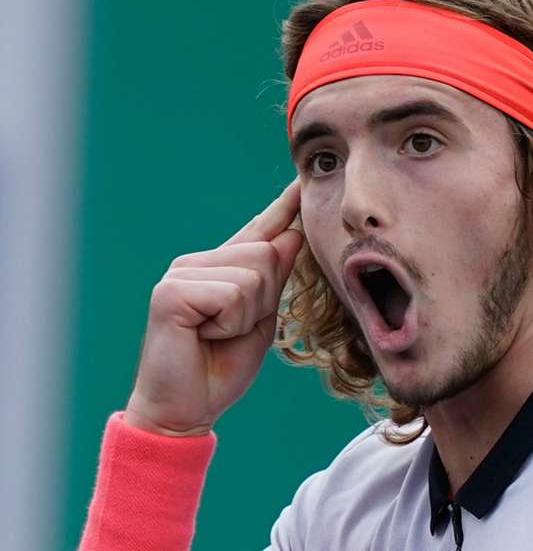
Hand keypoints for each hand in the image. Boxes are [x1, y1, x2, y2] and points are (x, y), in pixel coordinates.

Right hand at [124, 179, 303, 435]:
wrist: (184, 410)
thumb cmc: (220, 368)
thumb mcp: (260, 320)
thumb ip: (274, 279)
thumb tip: (292, 235)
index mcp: (222, 267)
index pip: (261, 229)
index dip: (284, 207)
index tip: (302, 180)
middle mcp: (199, 262)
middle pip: (269, 254)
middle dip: (266, 299)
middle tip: (232, 330)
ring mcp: (182, 273)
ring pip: (254, 273)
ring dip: (248, 315)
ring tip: (217, 334)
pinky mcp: (171, 291)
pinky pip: (233, 293)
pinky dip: (229, 323)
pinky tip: (204, 336)